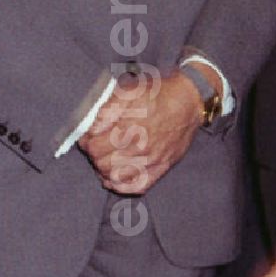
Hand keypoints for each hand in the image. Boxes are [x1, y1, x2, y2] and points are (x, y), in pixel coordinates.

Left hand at [80, 68, 202, 193]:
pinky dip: (120, 185)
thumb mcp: (130, 90)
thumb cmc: (159, 93)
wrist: (189, 101)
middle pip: (101, 162)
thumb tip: (91, 122)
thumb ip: (108, 106)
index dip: (85, 140)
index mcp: (129, 125)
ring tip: (103, 159)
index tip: (86, 136)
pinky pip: (136, 186)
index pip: (94, 144)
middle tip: (94, 146)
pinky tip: (114, 177)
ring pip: (115, 176)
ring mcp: (150, 159)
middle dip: (93, 154)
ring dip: (103, 169)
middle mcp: (139, 145)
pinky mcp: (161, 168)